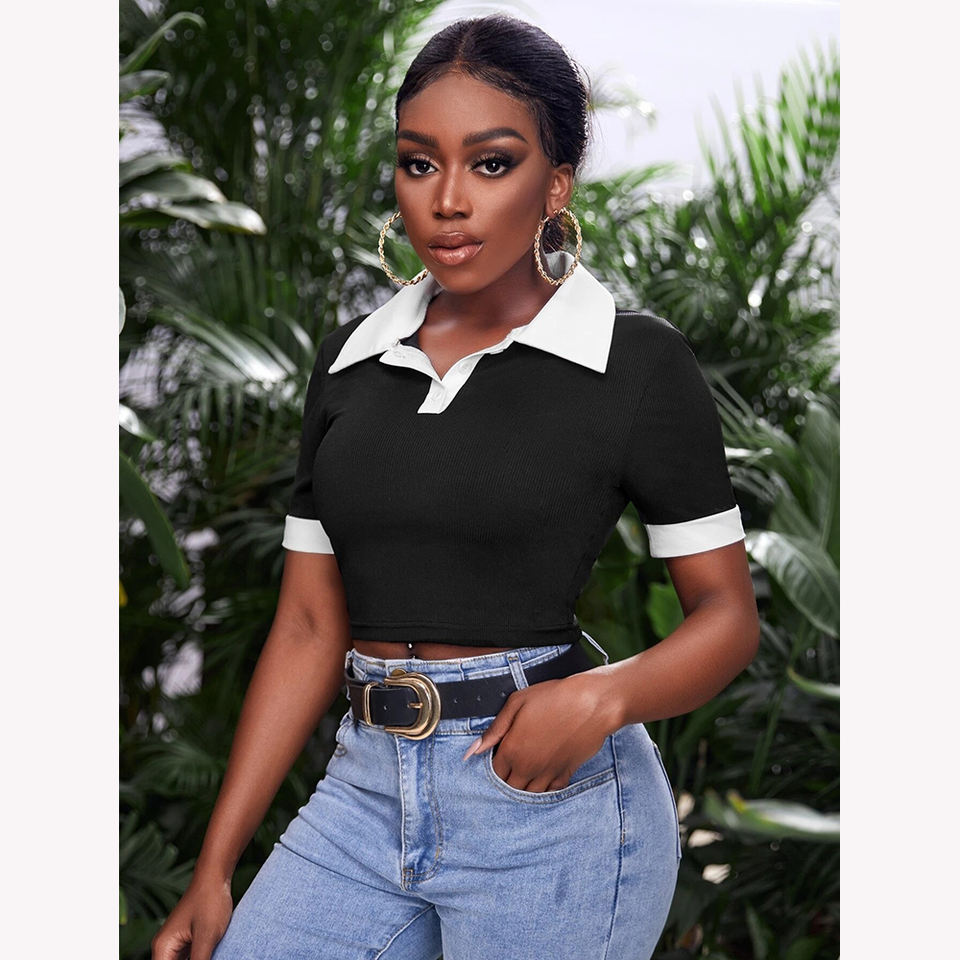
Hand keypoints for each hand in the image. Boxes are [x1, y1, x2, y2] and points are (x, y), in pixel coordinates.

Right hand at [151, 873, 232, 959]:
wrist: (216, 876)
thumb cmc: (210, 901)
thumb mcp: (207, 937)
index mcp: (163, 948)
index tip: (198, 959)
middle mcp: (164, 948)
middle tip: (206, 955)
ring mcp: (176, 944)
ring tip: (209, 953)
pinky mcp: (187, 941)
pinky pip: (189, 959)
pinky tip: (211, 955)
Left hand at [462, 670, 620, 792]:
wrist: (592, 703)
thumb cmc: (554, 697)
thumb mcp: (517, 703)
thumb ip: (494, 729)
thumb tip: (472, 751)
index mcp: (512, 750)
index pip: (493, 771)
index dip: (493, 764)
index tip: (498, 754)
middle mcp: (528, 767)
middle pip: (508, 787)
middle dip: (506, 778)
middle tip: (511, 762)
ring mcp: (547, 773)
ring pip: (528, 794)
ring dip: (523, 786)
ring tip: (525, 770)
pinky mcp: (565, 774)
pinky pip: (550, 792)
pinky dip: (544, 788)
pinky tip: (543, 775)